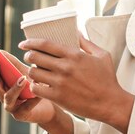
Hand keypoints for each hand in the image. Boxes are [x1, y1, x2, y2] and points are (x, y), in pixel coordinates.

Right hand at [0, 51, 53, 125]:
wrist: (48, 103)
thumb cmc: (33, 85)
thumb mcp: (23, 71)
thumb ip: (12, 63)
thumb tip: (0, 51)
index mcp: (1, 84)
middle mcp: (2, 95)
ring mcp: (10, 106)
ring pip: (8, 97)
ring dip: (15, 87)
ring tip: (23, 79)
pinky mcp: (21, 115)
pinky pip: (26, 106)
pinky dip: (33, 99)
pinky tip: (38, 93)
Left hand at [19, 34, 133, 133]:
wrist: (110, 102)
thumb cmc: (107, 79)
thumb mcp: (102, 55)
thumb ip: (87, 43)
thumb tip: (76, 31)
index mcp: (74, 55)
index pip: (45, 44)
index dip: (31, 42)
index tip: (24, 43)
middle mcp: (65, 67)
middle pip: (35, 57)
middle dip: (28, 55)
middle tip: (29, 57)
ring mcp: (60, 82)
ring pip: (33, 72)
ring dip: (31, 70)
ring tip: (35, 71)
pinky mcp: (58, 97)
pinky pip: (36, 88)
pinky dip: (34, 86)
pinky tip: (38, 85)